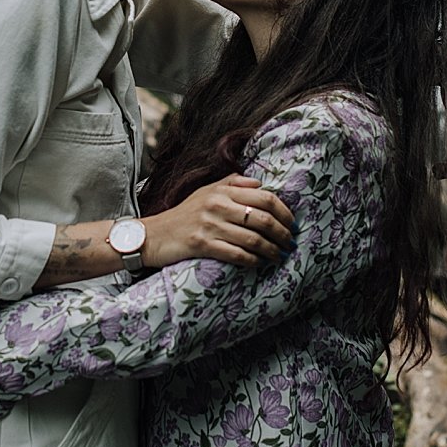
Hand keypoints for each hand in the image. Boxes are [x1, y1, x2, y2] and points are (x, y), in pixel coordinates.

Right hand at [142, 173, 295, 268]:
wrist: (154, 234)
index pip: (264, 197)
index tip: (292, 223)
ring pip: (253, 239)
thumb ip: (232, 183)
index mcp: (222, 190)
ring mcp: (209, 225)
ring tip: (279, 256)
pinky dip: (253, 261)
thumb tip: (260, 183)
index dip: (284, 212)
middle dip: (282, 233)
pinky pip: (236, 254)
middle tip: (290, 242)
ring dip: (271, 250)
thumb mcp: (206, 192)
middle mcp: (217, 205)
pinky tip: (259, 264)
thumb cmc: (184, 214)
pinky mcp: (202, 244)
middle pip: (263, 219)